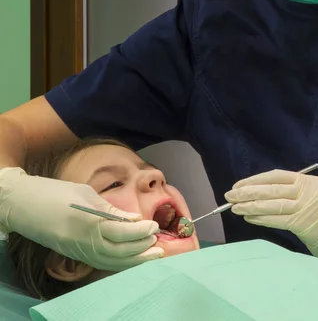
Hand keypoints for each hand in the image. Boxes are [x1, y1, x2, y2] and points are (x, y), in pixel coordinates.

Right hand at [0, 167, 162, 270]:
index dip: (141, 231)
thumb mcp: (86, 194)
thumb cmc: (55, 192)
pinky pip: (100, 263)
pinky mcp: (74, 255)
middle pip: (119, 252)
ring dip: (134, 260)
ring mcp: (77, 251)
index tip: (154, 225)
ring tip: (152, 254)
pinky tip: (132, 257)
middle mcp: (83, 241)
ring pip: (111, 262)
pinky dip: (119, 262)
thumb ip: (111, 209)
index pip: (122, 232)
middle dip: (141, 249)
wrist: (21, 204)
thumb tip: (134, 219)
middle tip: (157, 241)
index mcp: (88, 222)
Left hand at [225, 169, 317, 275]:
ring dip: (251, 206)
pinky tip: (249, 218)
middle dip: (248, 192)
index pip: (278, 176)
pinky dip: (261, 219)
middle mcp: (311, 190)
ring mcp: (309, 206)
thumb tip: (255, 193)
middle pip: (273, 189)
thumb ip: (291, 194)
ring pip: (273, 204)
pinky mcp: (306, 223)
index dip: (255, 180)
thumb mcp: (312, 200)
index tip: (238, 185)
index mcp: (311, 181)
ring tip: (235, 208)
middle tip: (229, 196)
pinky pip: (277, 219)